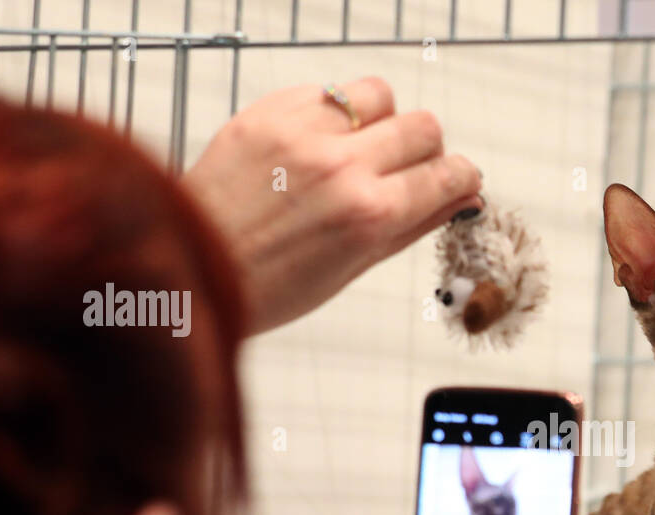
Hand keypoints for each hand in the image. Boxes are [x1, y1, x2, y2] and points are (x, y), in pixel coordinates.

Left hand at [182, 77, 481, 333]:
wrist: (191, 264)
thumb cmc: (265, 283)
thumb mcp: (353, 267)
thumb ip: (411, 225)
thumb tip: (457, 201)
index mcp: (369, 214)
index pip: (448, 174)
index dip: (462, 177)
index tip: (459, 179)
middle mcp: (342, 167)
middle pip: (423, 126)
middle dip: (426, 149)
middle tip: (408, 168)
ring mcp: (303, 134)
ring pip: (379, 94)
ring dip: (382, 118)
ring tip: (361, 146)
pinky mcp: (268, 112)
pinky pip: (324, 91)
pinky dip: (332, 112)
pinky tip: (316, 143)